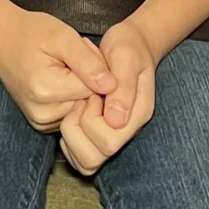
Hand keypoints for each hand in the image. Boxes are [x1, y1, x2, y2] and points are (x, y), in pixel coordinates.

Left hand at [58, 16, 157, 175]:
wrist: (130, 45)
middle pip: (97, 156)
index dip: (92, 119)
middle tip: (82, 100)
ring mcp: (114, 135)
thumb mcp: (125, 58)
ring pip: (88, 163)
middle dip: (80, 126)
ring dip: (73, 137)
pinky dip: (70, 143)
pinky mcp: (99, 136)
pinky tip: (72, 117)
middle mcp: (127, 131)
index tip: (92, 93)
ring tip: (76, 109)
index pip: (110, 141)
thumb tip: (116, 121)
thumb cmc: (127, 49)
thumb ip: (122, 88)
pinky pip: (80, 158)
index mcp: (138, 114)